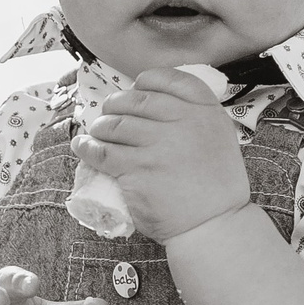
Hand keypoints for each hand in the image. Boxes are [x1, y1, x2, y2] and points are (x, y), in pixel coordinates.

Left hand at [71, 68, 250, 241]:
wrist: (214, 225)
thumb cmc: (216, 187)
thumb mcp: (220, 138)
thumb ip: (195, 118)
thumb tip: (157, 105)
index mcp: (205, 112)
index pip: (170, 80)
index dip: (146, 81)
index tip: (136, 88)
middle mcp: (183, 123)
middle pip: (136, 100)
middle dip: (116, 104)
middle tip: (109, 112)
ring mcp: (158, 146)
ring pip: (115, 125)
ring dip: (100, 126)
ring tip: (97, 132)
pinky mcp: (137, 170)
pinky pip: (102, 152)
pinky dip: (87, 147)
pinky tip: (83, 146)